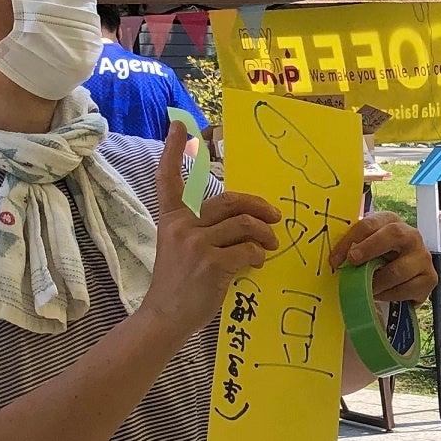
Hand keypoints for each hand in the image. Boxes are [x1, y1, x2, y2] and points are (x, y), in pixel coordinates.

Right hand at [143, 122, 280, 334]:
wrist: (166, 316)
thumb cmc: (179, 283)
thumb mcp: (180, 247)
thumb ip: (202, 228)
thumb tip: (242, 217)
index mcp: (171, 218)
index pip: (170, 178)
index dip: (174, 150)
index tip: (180, 125)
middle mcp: (181, 225)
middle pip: (230, 200)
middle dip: (258, 206)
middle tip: (275, 217)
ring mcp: (195, 244)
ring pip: (245, 225)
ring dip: (265, 235)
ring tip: (270, 246)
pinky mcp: (212, 264)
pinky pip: (249, 250)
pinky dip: (259, 256)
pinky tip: (256, 264)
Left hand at [331, 211, 436, 303]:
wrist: (406, 276)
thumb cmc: (380, 259)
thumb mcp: (367, 248)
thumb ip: (354, 247)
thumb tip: (334, 259)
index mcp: (391, 222)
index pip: (369, 224)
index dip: (350, 240)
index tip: (335, 260)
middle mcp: (411, 235)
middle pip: (393, 234)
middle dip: (370, 249)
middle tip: (353, 262)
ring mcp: (423, 257)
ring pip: (398, 270)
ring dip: (377, 282)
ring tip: (366, 289)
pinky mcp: (430, 278)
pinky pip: (407, 289)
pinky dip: (390, 295)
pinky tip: (382, 294)